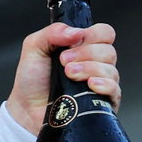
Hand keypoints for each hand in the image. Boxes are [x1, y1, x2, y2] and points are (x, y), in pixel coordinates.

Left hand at [5, 21, 119, 134]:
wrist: (26, 110)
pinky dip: (104, 84)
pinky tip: (90, 85)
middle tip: (64, 63)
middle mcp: (95, 64)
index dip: (92, 35)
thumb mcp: (34, 48)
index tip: (71, 44)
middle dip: (85, 54)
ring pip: (111, 70)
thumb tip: (76, 31)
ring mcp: (100, 84)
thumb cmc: (32, 82)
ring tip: (69, 75)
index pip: (104, 33)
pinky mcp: (102, 103)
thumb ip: (52, 32)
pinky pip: (115, 90)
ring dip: (90, 69)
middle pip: (109, 51)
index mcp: (83, 48)